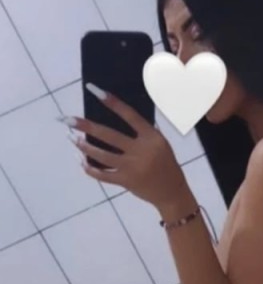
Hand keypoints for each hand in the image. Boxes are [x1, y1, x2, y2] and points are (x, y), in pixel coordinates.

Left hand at [64, 87, 186, 208]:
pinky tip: (81, 160)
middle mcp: (141, 151)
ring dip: (84, 146)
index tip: (94, 90)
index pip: (129, 115)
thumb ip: (143, 132)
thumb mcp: (161, 144)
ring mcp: (132, 168)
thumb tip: (117, 118)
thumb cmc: (166, 164)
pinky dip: (89, 168)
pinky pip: (102, 175)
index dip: (112, 102)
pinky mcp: (125, 182)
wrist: (172, 193)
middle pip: (109, 135)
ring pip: (101, 155)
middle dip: (86, 126)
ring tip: (71, 138)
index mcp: (151, 138)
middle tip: (68, 119)